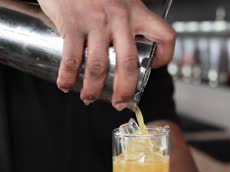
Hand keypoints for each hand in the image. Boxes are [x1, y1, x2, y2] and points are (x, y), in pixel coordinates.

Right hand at [36, 0, 174, 109]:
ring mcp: (95, 22)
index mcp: (136, 11)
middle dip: (125, 89)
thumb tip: (121, 44)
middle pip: (129, 62)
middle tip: (120, 102)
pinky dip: (67, 76)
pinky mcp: (72, 24)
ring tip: (88, 98)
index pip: (164, 35)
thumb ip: (124, 17)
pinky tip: (64, 84)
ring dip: (92, 88)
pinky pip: (72, 57)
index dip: (164, 57)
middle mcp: (119, 17)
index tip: (154, 67)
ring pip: (98, 66)